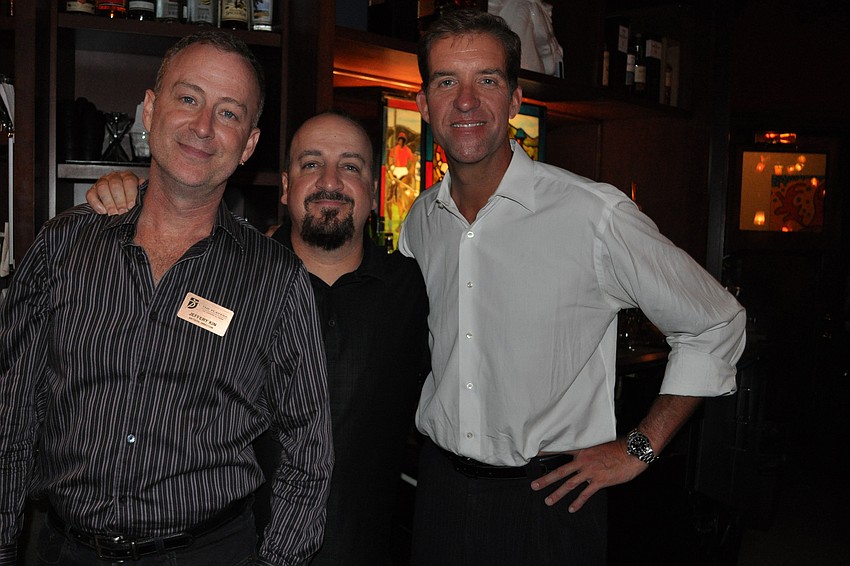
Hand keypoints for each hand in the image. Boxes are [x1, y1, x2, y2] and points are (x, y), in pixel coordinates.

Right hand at [86, 171, 142, 214]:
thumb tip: (142, 183)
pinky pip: (90, 194)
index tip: (131, 206)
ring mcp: (102, 182)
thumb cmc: (131, 201)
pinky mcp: (92, 190)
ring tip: (113, 213)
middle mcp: (115, 177)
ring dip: (108, 202)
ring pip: (102, 187)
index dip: (130, 194)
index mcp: (128, 176)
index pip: (129, 181)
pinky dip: (96, 204)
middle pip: (115, 184)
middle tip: (122, 211)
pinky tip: (103, 211)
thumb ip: (142, 191)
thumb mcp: (140, 196)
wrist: (120, 206)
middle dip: (119, 200)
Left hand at [530, 438, 646, 512]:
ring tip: (548, 500)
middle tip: (534, 485)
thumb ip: (589, 452)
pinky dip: (577, 502)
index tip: (534, 455)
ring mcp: (590, 472)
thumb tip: (584, 457)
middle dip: (546, 479)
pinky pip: (585, 494)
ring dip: (557, 494)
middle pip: (560, 471)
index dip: (547, 453)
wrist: (633, 452)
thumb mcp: (599, 445)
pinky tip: (571, 508)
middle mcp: (583, 461)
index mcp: (582, 451)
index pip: (560, 451)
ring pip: (569, 484)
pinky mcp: (599, 481)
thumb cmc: (619, 447)